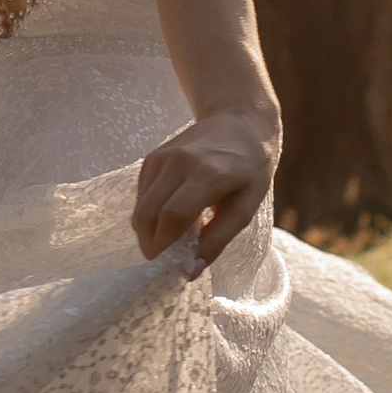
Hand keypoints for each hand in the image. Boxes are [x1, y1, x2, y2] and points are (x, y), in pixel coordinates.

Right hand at [132, 106, 278, 266]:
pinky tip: (169, 215)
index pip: (174, 216)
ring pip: (140, 208)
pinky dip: (150, 214)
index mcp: (208, 174)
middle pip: (149, 214)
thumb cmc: (250, 168)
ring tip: (171, 238)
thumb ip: (219, 238)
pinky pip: (141, 196)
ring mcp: (162, 157)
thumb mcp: (247, 206)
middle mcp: (179, 162)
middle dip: (151, 244)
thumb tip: (191, 271)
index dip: (166, 245)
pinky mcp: (152, 158)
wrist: (239, 121)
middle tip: (164, 258)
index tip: (170, 265)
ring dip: (148, 231)